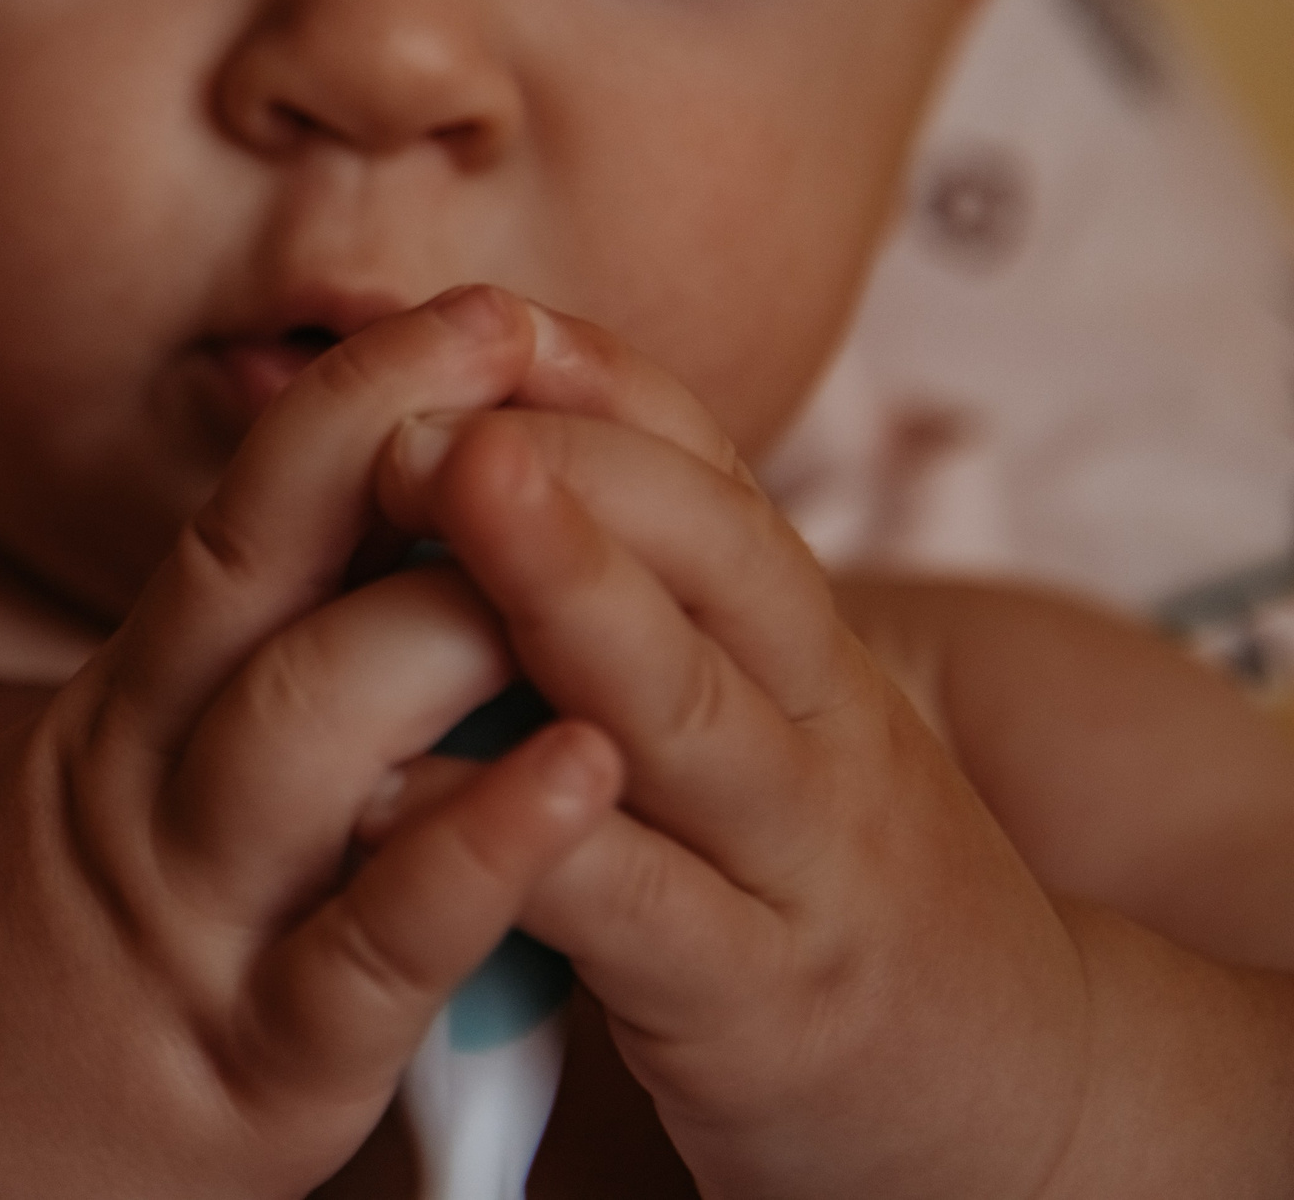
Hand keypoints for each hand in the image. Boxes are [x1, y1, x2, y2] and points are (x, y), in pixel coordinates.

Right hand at [0, 288, 621, 1199]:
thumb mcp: (71, 771)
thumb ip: (191, 676)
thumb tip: (299, 533)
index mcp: (124, 706)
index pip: (243, 517)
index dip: (358, 401)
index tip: (475, 310)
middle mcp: (151, 789)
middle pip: (283, 589)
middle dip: (422, 465)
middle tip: (550, 368)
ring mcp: (199, 928)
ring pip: (321, 736)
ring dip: (457, 625)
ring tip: (591, 550)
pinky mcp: (254, 1075)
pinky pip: (372, 951)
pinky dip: (476, 850)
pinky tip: (579, 772)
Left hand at [375, 297, 1093, 1199]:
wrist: (1020, 1100)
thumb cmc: (828, 883)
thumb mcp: (774, 726)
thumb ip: (657, 619)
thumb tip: (480, 479)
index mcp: (803, 649)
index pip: (714, 474)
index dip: (601, 382)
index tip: (481, 314)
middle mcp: (816, 729)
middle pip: (713, 554)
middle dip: (571, 454)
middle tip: (423, 405)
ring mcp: (791, 863)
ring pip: (685, 706)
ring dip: (563, 583)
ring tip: (438, 489)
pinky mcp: (753, 1005)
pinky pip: (631, 909)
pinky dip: (519, 834)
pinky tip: (393, 787)